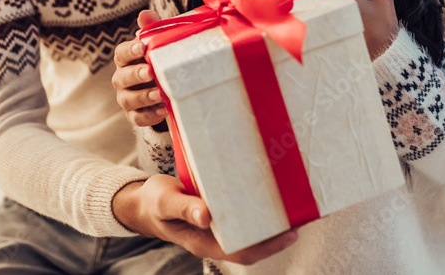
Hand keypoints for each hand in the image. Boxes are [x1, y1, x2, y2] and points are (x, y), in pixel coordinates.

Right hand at [112, 10, 167, 127]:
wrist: (165, 85)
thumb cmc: (158, 60)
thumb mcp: (157, 43)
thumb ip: (151, 28)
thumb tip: (145, 14)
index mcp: (125, 59)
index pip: (121, 53)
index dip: (130, 50)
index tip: (142, 47)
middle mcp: (122, 78)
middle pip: (122, 77)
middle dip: (136, 75)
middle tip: (151, 72)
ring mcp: (126, 98)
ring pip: (128, 99)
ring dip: (143, 96)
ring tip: (160, 94)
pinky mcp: (135, 115)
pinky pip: (138, 118)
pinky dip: (150, 115)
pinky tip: (163, 109)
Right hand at [112, 176, 297, 264]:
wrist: (142, 203)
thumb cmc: (153, 203)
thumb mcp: (165, 202)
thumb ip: (184, 209)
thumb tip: (207, 217)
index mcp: (204, 242)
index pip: (244, 251)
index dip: (269, 245)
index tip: (291, 232)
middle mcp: (216, 237)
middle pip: (254, 242)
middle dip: (279, 232)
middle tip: (302, 213)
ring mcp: (218, 227)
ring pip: (251, 229)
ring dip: (272, 220)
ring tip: (294, 203)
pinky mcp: (219, 213)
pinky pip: (243, 214)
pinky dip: (258, 207)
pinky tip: (269, 193)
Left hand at [267, 0, 397, 59]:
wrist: (385, 57)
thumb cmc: (385, 28)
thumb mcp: (383, 0)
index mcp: (342, 1)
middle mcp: (329, 13)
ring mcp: (324, 27)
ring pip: (297, 9)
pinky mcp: (323, 38)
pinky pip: (300, 24)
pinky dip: (286, 15)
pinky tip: (275, 9)